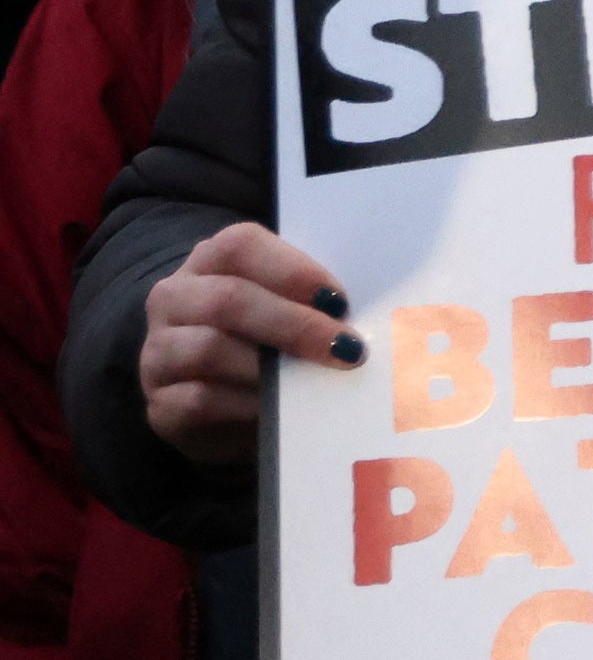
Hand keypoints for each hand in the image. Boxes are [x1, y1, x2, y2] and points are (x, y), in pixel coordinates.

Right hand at [141, 221, 352, 463]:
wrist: (224, 402)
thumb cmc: (269, 340)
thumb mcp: (289, 307)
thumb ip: (312, 298)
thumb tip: (368, 311)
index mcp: (210, 261)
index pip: (240, 246)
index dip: (293, 271)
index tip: (339, 301)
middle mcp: (174, 299)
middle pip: (227, 299)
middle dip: (295, 325)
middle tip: (347, 348)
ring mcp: (158, 352)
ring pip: (209, 350)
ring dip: (271, 369)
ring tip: (316, 382)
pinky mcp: (158, 404)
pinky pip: (199, 401)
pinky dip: (247, 406)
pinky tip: (280, 412)